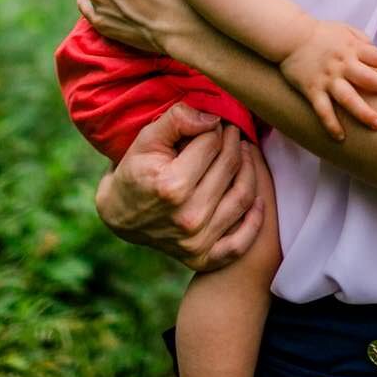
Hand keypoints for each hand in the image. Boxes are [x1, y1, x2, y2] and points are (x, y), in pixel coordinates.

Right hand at [95, 104, 263, 271]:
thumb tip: (212, 119)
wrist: (118, 215)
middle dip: (234, 143)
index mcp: (172, 186)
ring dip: (250, 170)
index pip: (213, 145)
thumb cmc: (134, 171)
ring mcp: (196, 241)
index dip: (215, 128)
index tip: (214, 124)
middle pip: (230, 167)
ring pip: (243, 197)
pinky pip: (241, 243)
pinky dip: (255, 221)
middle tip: (232, 133)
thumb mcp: (146, 139)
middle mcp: (188, 217)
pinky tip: (258, 200)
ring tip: (244, 154)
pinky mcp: (201, 257)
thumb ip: (177, 120)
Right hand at [279, 19, 376, 140]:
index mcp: (352, 48)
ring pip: (349, 99)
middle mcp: (342, 64)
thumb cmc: (321, 33)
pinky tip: (340, 137)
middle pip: (368, 79)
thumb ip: (363, 41)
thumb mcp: (346, 30)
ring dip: (364, 113)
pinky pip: (323, 110)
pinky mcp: (312, 89)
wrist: (290, 36)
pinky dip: (331, 125)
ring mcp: (327, 78)